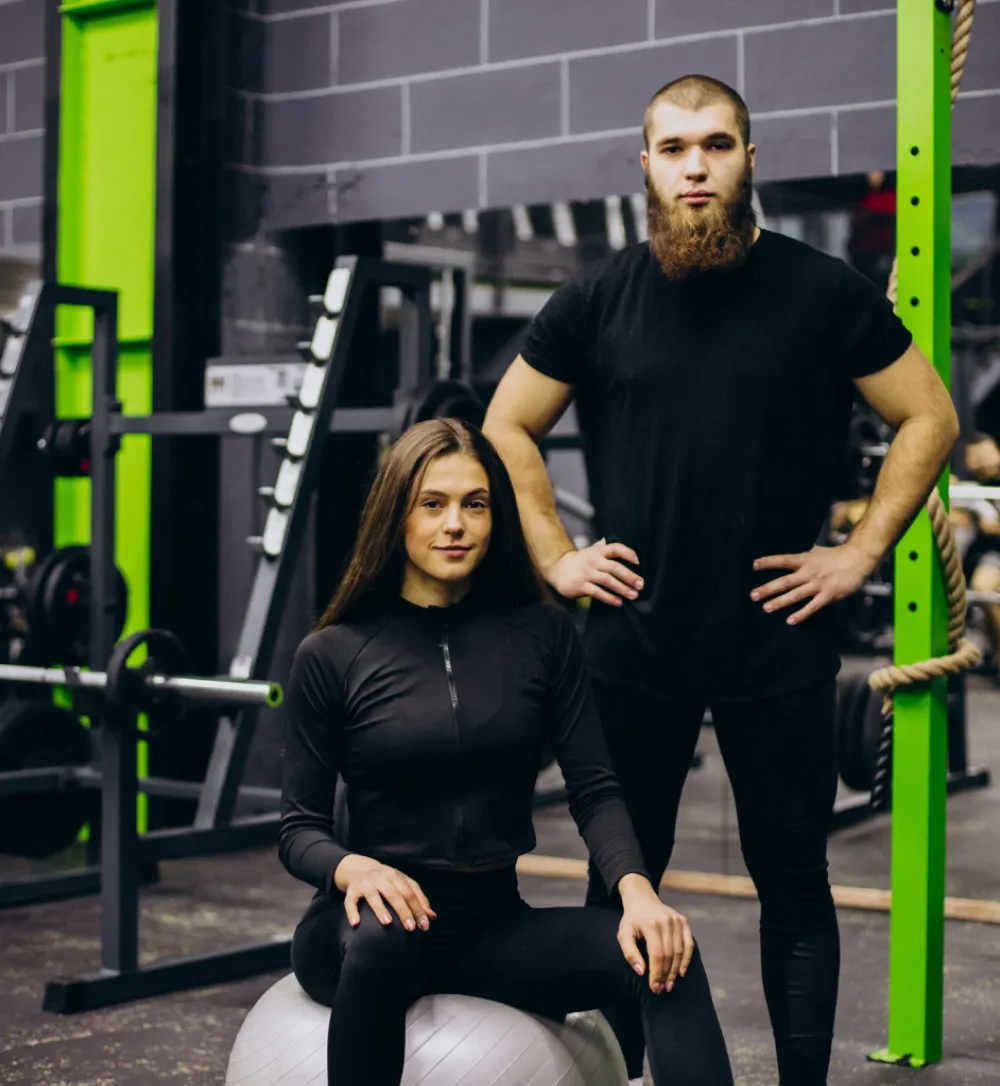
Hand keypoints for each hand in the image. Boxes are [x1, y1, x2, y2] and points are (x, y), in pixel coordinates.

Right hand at [335, 855, 436, 931]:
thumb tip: (432, 916)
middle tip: (410, 928)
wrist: (358, 867)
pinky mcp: (352, 890)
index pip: (410, 892)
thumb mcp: (402, 883)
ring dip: (380, 909)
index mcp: (396, 876)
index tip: (424, 925)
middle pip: (394, 894)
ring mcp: (366, 883)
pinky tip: (356, 923)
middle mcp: (381, 877)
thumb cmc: (386, 880)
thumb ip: (418, 898)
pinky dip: (352, 911)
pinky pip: (350, 901)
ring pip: (373, 896)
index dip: (418, 909)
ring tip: (388, 923)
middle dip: (403, 911)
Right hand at [546, 539, 642, 605]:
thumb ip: (605, 547)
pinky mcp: (581, 586)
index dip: (627, 553)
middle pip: (614, 567)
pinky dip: (609, 598)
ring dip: (622, 589)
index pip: (615, 548)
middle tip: (641, 584)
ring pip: (607, 581)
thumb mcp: (592, 551)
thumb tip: (621, 543)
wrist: (557, 569)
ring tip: (633, 595)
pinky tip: (618, 602)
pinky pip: (597, 592)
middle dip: (629, 576)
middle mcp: (593, 561)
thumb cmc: (581, 561)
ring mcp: (586, 573)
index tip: (638, 562)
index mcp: (598, 551)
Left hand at [616, 877, 693, 993]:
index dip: (656, 973)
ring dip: (675, 971)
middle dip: (665, 975)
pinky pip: (688, 944)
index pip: (656, 954)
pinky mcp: (683, 921)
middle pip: (669, 955)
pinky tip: (681, 972)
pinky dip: (686, 959)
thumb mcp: (624, 934)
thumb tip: (641, 972)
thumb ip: (630, 953)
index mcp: (650, 924)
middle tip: (662, 989)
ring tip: (669, 984)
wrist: (642, 899)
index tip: (654, 988)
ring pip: (679, 951)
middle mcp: (666, 921)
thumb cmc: (632, 920)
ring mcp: (676, 920)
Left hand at [751, 542, 877, 624]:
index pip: (783, 560)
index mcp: (805, 560)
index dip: (768, 562)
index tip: (753, 565)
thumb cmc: (835, 556)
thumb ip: (802, 558)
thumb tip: (788, 561)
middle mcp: (809, 572)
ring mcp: (818, 584)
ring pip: (795, 595)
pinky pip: (812, 607)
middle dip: (768, 588)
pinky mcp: (828, 595)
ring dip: (780, 602)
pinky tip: (790, 621)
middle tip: (753, 595)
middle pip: (785, 581)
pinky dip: (801, 614)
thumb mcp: (816, 552)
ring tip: (766, 608)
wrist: (858, 559)